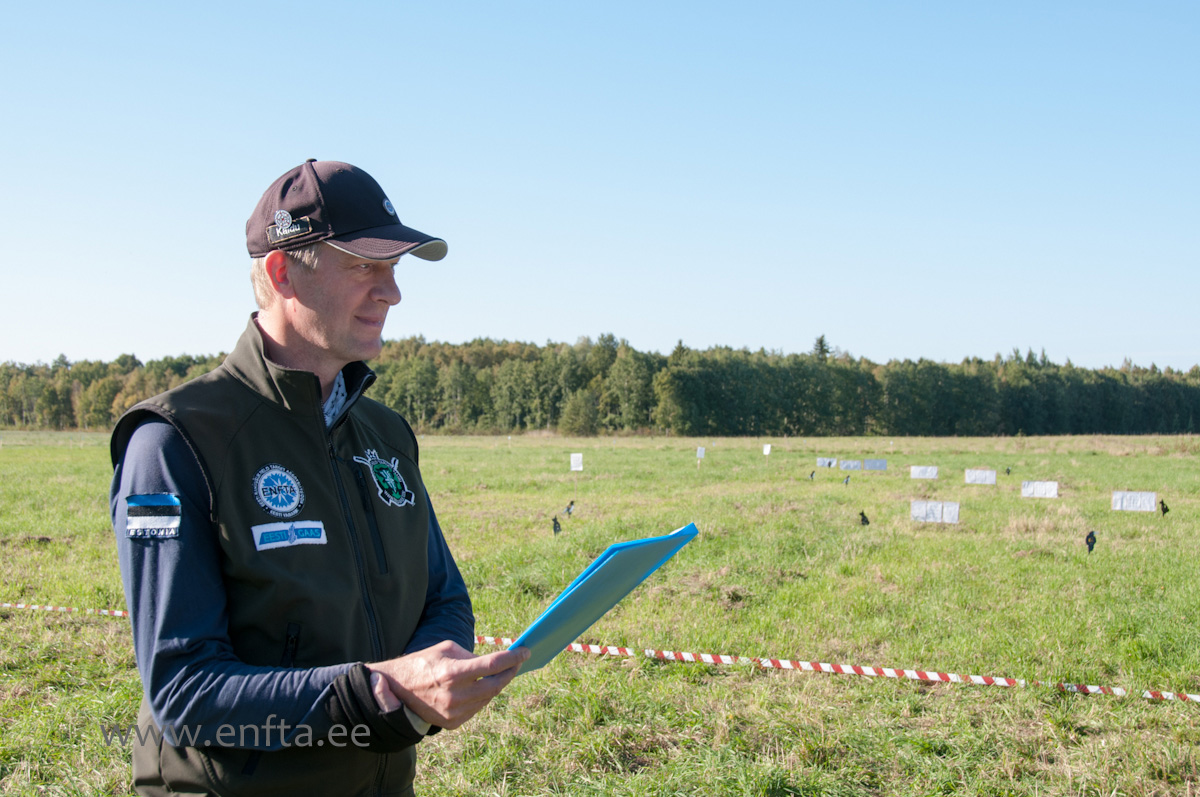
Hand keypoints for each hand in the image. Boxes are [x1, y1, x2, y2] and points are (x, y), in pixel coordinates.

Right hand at [366, 641, 529, 729]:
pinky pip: (477, 708)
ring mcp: (454, 712)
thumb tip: (495, 662)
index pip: (493, 665)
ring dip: (497, 684)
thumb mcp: (446, 649)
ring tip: (501, 672)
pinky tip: (482, 687)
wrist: (396, 690)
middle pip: (496, 685)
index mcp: (453, 672)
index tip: (525, 651)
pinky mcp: (452, 723)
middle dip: (510, 672)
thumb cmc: (422, 663)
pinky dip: (483, 697)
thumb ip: (472, 656)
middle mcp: (455, 695)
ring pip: (488, 698)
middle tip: (518, 662)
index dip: (513, 658)